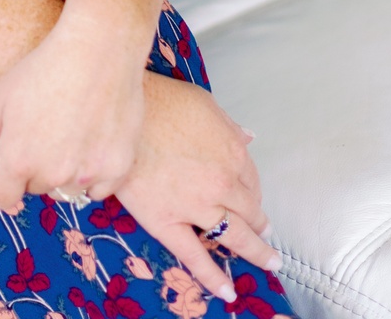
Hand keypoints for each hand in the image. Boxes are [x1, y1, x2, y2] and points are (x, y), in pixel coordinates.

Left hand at [0, 10, 144, 211]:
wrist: (98, 46)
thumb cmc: (44, 67)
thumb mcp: (2, 99)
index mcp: (18, 159)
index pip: (2, 198)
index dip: (3, 180)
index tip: (12, 161)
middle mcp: (52, 174)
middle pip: (35, 188)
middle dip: (35, 167)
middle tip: (46, 127)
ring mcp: (87, 174)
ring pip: (66, 189)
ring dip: (65, 171)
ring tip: (72, 128)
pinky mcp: (118, 168)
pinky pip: (98, 188)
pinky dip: (94, 173)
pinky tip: (94, 137)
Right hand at [115, 72, 280, 297]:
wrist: (122, 113)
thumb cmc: (159, 100)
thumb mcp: (203, 103)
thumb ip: (228, 126)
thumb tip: (247, 137)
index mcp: (232, 152)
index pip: (252, 180)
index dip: (254, 192)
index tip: (254, 199)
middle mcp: (221, 183)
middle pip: (249, 211)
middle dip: (260, 225)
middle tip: (267, 235)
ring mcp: (196, 206)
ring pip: (233, 236)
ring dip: (255, 252)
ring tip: (267, 262)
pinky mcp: (167, 222)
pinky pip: (194, 256)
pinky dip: (212, 277)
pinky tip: (226, 290)